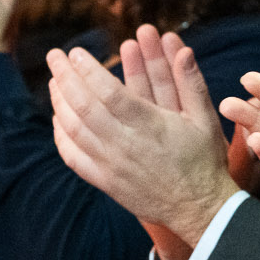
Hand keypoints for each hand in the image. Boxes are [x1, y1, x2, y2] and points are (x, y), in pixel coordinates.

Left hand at [46, 34, 239, 251]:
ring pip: (74, 129)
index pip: (108, 91)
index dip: (88, 69)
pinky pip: (73, 157)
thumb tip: (186, 51)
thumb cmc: (203, 160)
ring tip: (54, 81)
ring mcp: (111, 165)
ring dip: (60, 102)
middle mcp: (125, 144)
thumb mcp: (205, 119)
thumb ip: (192, 83)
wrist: (198, 208)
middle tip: (54, 56)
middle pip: (84, 106)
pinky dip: (61, 135)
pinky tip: (58, 118)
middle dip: (65, 77)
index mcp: (149, 125)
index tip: (76, 52)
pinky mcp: (105, 182)